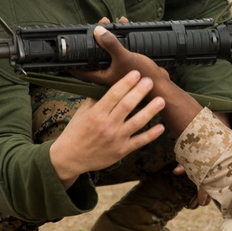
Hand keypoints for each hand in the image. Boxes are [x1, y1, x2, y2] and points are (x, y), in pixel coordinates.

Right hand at [49, 70, 165, 187]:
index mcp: (96, 113)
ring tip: (161, 100)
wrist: (70, 157)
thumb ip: (96, 99)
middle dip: (140, 92)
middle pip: (127, 105)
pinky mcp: (121, 150)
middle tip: (150, 81)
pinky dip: (151, 135)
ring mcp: (116, 139)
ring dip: (150, 111)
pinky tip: (161, 127)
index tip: (136, 73)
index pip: (114, 94)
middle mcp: (107, 125)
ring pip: (137, 122)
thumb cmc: (76, 132)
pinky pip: (139, 142)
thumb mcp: (82, 112)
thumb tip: (108, 83)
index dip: (126, 82)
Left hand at [75, 25, 171, 87]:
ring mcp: (116, 67)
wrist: (161, 83)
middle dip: (96, 38)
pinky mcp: (126, 62)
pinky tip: (125, 27)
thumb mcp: (124, 57)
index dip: (74, 56)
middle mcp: (107, 71)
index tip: (73, 43)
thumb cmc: (142, 75)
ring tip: (111, 22)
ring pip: (107, 49)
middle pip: (94, 53)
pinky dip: (121, 37)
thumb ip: (111, 44)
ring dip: (109, 36)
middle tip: (99, 25)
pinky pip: (120, 47)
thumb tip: (97, 31)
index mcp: (101, 74)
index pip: (80, 68)